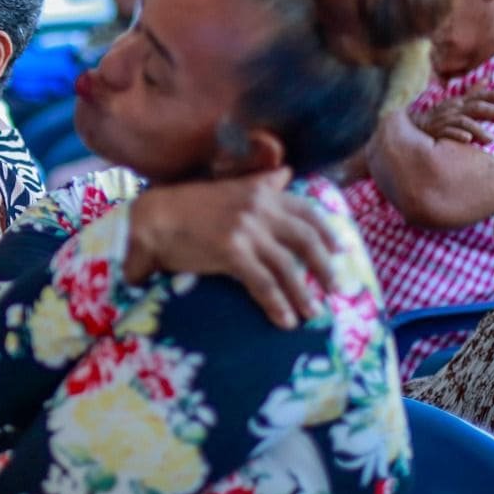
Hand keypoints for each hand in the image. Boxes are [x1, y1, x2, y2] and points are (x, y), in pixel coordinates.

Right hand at [125, 168, 340, 328]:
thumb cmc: (187, 205)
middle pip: (306, 239)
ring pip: (289, 266)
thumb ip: (261, 182)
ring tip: (314, 313)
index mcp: (261, 192)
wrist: (152, 217)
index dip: (327, 232)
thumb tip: (286, 172)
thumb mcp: (229, 187)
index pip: (306, 210)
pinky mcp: (232, 253)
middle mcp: (260, 208)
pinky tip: (286, 321)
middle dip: (325, 266)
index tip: (340, 250)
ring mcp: (247, 230)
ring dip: (305, 293)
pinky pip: (264, 283)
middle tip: (337, 288)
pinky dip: (278, 304)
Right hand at [410, 84, 493, 143]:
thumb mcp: (456, 101)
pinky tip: (468, 140)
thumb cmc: (440, 114)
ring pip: (464, 122)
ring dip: (479, 129)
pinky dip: (458, 135)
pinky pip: (448, 133)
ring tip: (492, 139)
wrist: (414, 125)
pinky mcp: (437, 132)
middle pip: (476, 107)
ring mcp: (446, 120)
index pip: (479, 95)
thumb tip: (488, 78)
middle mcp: (455, 109)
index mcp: (460, 102)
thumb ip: (473, 91)